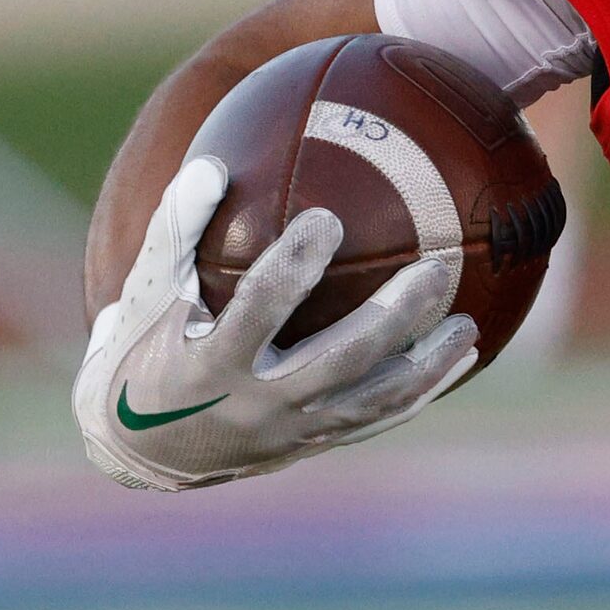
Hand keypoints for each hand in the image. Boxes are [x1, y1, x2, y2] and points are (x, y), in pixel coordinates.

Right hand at [73, 156, 479, 490]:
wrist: (140, 444)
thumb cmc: (146, 345)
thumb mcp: (146, 290)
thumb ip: (177, 228)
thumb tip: (214, 163)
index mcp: (208, 364)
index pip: (258, 310)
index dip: (291, 267)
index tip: (327, 218)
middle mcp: (254, 406)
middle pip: (339, 361)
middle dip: (393, 317)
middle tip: (436, 269)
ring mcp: (289, 432)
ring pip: (371, 401)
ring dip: (426, 363)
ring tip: (468, 323)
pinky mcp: (311, 445)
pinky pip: (376, 421)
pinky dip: (421, 392)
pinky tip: (463, 358)